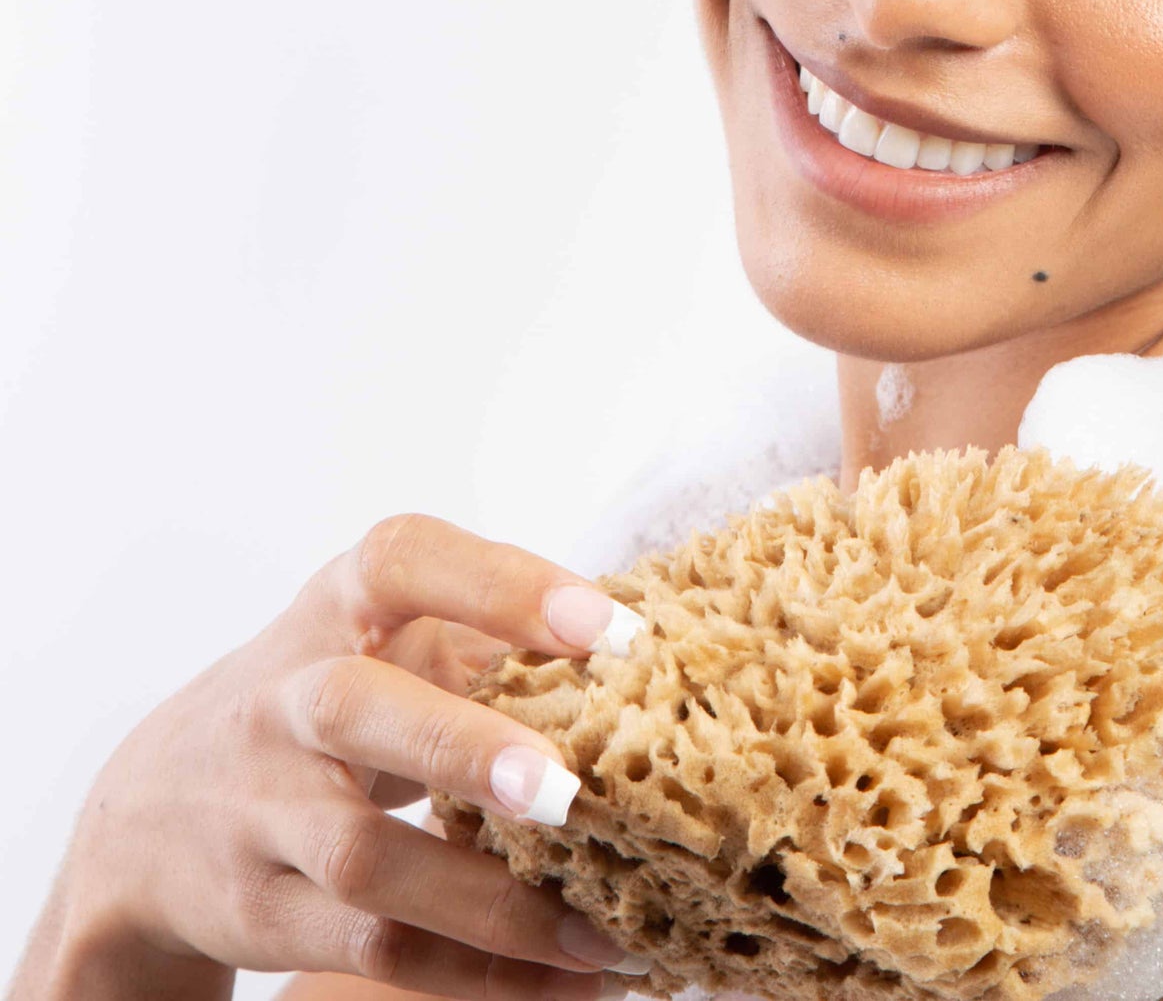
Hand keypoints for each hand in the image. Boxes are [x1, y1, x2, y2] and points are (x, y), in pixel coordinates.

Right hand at [54, 513, 648, 997]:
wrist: (150, 811)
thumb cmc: (329, 693)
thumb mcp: (387, 635)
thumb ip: (492, 631)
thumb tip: (654, 646)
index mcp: (338, 605)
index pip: (406, 562)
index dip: (508, 586)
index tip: (610, 628)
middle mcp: (288, 697)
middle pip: (359, 709)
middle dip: (465, 747)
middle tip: (569, 792)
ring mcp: (264, 809)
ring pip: (369, 860)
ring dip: (496, 904)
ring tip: (608, 932)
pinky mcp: (261, 911)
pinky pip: (377, 948)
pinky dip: (480, 975)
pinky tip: (568, 980)